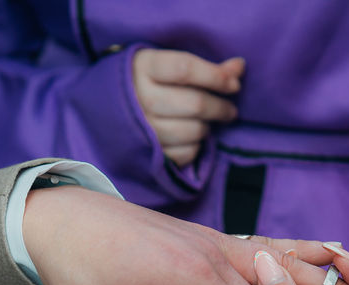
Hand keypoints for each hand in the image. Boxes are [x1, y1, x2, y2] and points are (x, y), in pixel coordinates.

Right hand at [132, 48, 244, 166]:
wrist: (108, 108)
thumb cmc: (150, 82)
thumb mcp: (168, 65)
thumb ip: (205, 68)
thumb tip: (239, 68)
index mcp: (143, 67)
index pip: (185, 69)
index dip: (215, 76)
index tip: (234, 84)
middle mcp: (139, 97)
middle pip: (194, 104)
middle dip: (220, 108)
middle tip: (230, 110)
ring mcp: (142, 128)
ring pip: (193, 131)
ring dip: (206, 128)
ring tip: (205, 122)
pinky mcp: (147, 154)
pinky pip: (185, 153)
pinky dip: (195, 147)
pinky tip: (190, 137)